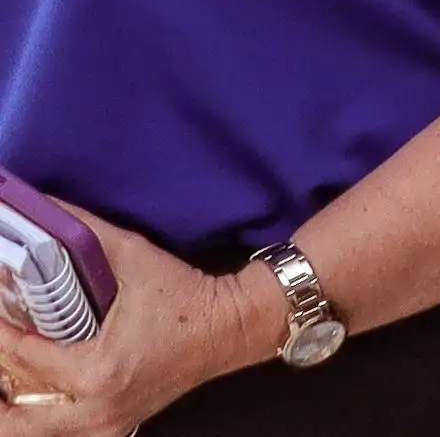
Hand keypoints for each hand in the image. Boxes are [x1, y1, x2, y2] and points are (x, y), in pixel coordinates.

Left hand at [0, 212, 279, 432]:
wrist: (233, 327)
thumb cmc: (187, 294)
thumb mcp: (134, 256)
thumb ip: (84, 232)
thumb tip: (44, 208)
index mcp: (97, 371)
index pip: (23, 357)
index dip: (0, 329)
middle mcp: (96, 408)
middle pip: (13, 413)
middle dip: (1, 374)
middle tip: (3, 337)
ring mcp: (105, 425)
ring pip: (28, 431)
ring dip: (11, 406)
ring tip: (8, 370)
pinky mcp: (113, 427)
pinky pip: (57, 432)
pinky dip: (35, 417)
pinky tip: (30, 392)